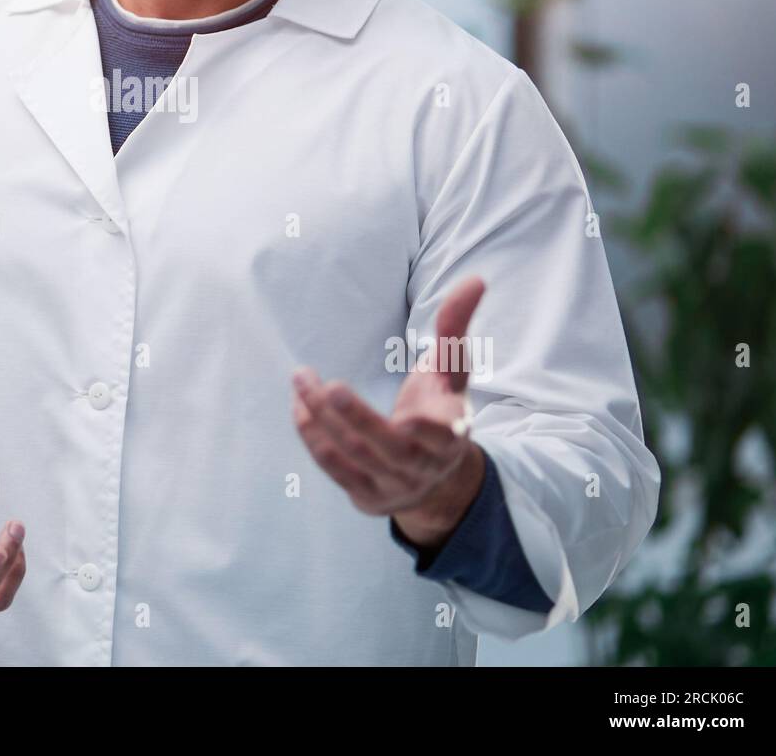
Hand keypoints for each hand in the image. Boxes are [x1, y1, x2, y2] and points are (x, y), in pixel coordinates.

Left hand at [291, 277, 487, 546]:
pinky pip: (335, 469)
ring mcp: (394, 485)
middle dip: (355, 417)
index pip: (441, 436)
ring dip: (322, 418)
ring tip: (301, 380)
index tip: (409, 417)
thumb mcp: (450, 371)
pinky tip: (299, 407)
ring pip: (353, 455)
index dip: (426, 431)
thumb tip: (476, 279)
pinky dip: (313, 437)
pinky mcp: (367, 496)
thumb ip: (455, 328)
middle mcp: (423, 465)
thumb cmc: (440, 409)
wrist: (437, 478)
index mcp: (450, 434)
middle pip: (386, 446)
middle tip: (329, 385)